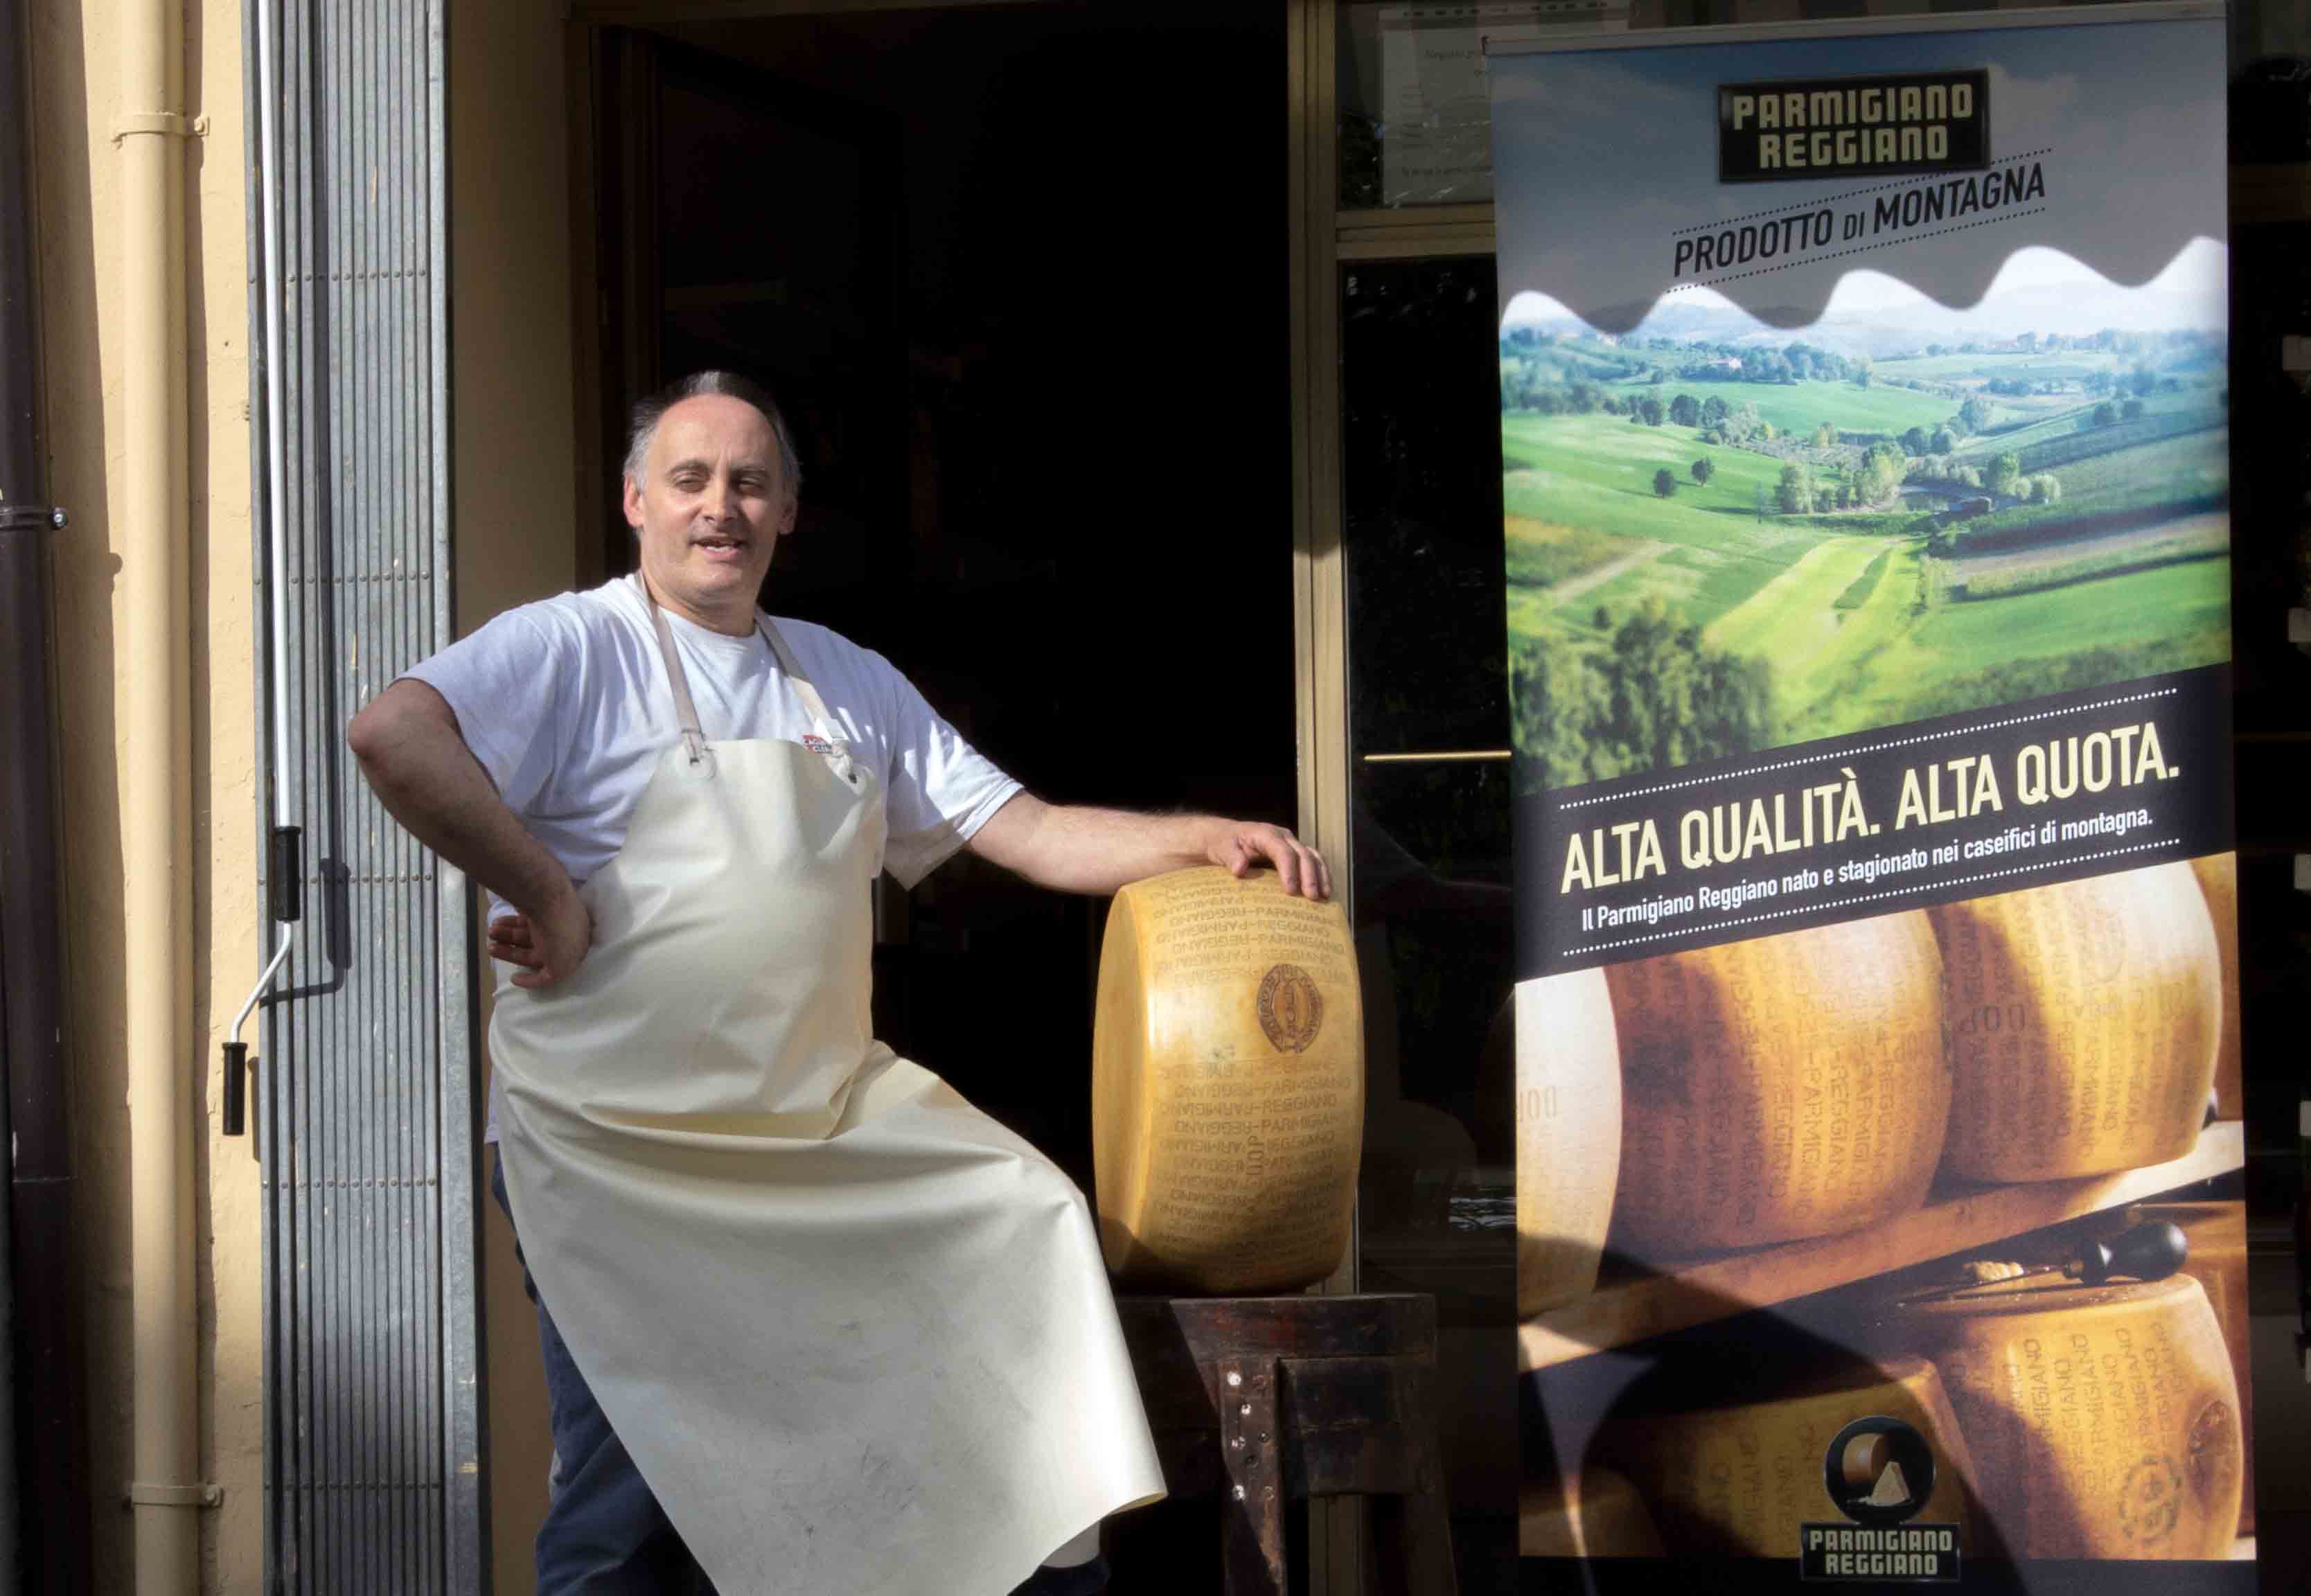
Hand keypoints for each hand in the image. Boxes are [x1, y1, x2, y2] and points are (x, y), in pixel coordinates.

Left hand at [490, 883, 593, 989]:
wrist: (551, 899)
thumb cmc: (560, 937)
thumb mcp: (562, 967)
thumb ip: (551, 975)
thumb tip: (538, 978)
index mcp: (573, 947)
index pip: (550, 964)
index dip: (532, 974)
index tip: (514, 977)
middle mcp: (562, 933)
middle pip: (533, 948)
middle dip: (511, 951)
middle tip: (491, 948)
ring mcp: (549, 918)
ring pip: (523, 934)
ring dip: (505, 936)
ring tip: (490, 932)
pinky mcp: (536, 906)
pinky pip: (520, 920)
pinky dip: (508, 925)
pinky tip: (496, 925)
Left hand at [1208, 822, 1331, 900]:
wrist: (1226, 838)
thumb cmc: (1224, 844)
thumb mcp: (1221, 848)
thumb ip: (1231, 856)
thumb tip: (1240, 869)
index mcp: (1266, 834)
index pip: (1283, 851)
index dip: (1289, 870)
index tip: (1290, 891)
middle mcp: (1283, 837)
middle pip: (1303, 854)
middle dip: (1309, 876)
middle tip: (1312, 897)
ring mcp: (1292, 845)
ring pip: (1314, 857)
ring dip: (1321, 876)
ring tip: (1324, 897)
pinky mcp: (1295, 855)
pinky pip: (1314, 863)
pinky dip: (1321, 876)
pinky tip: (1325, 893)